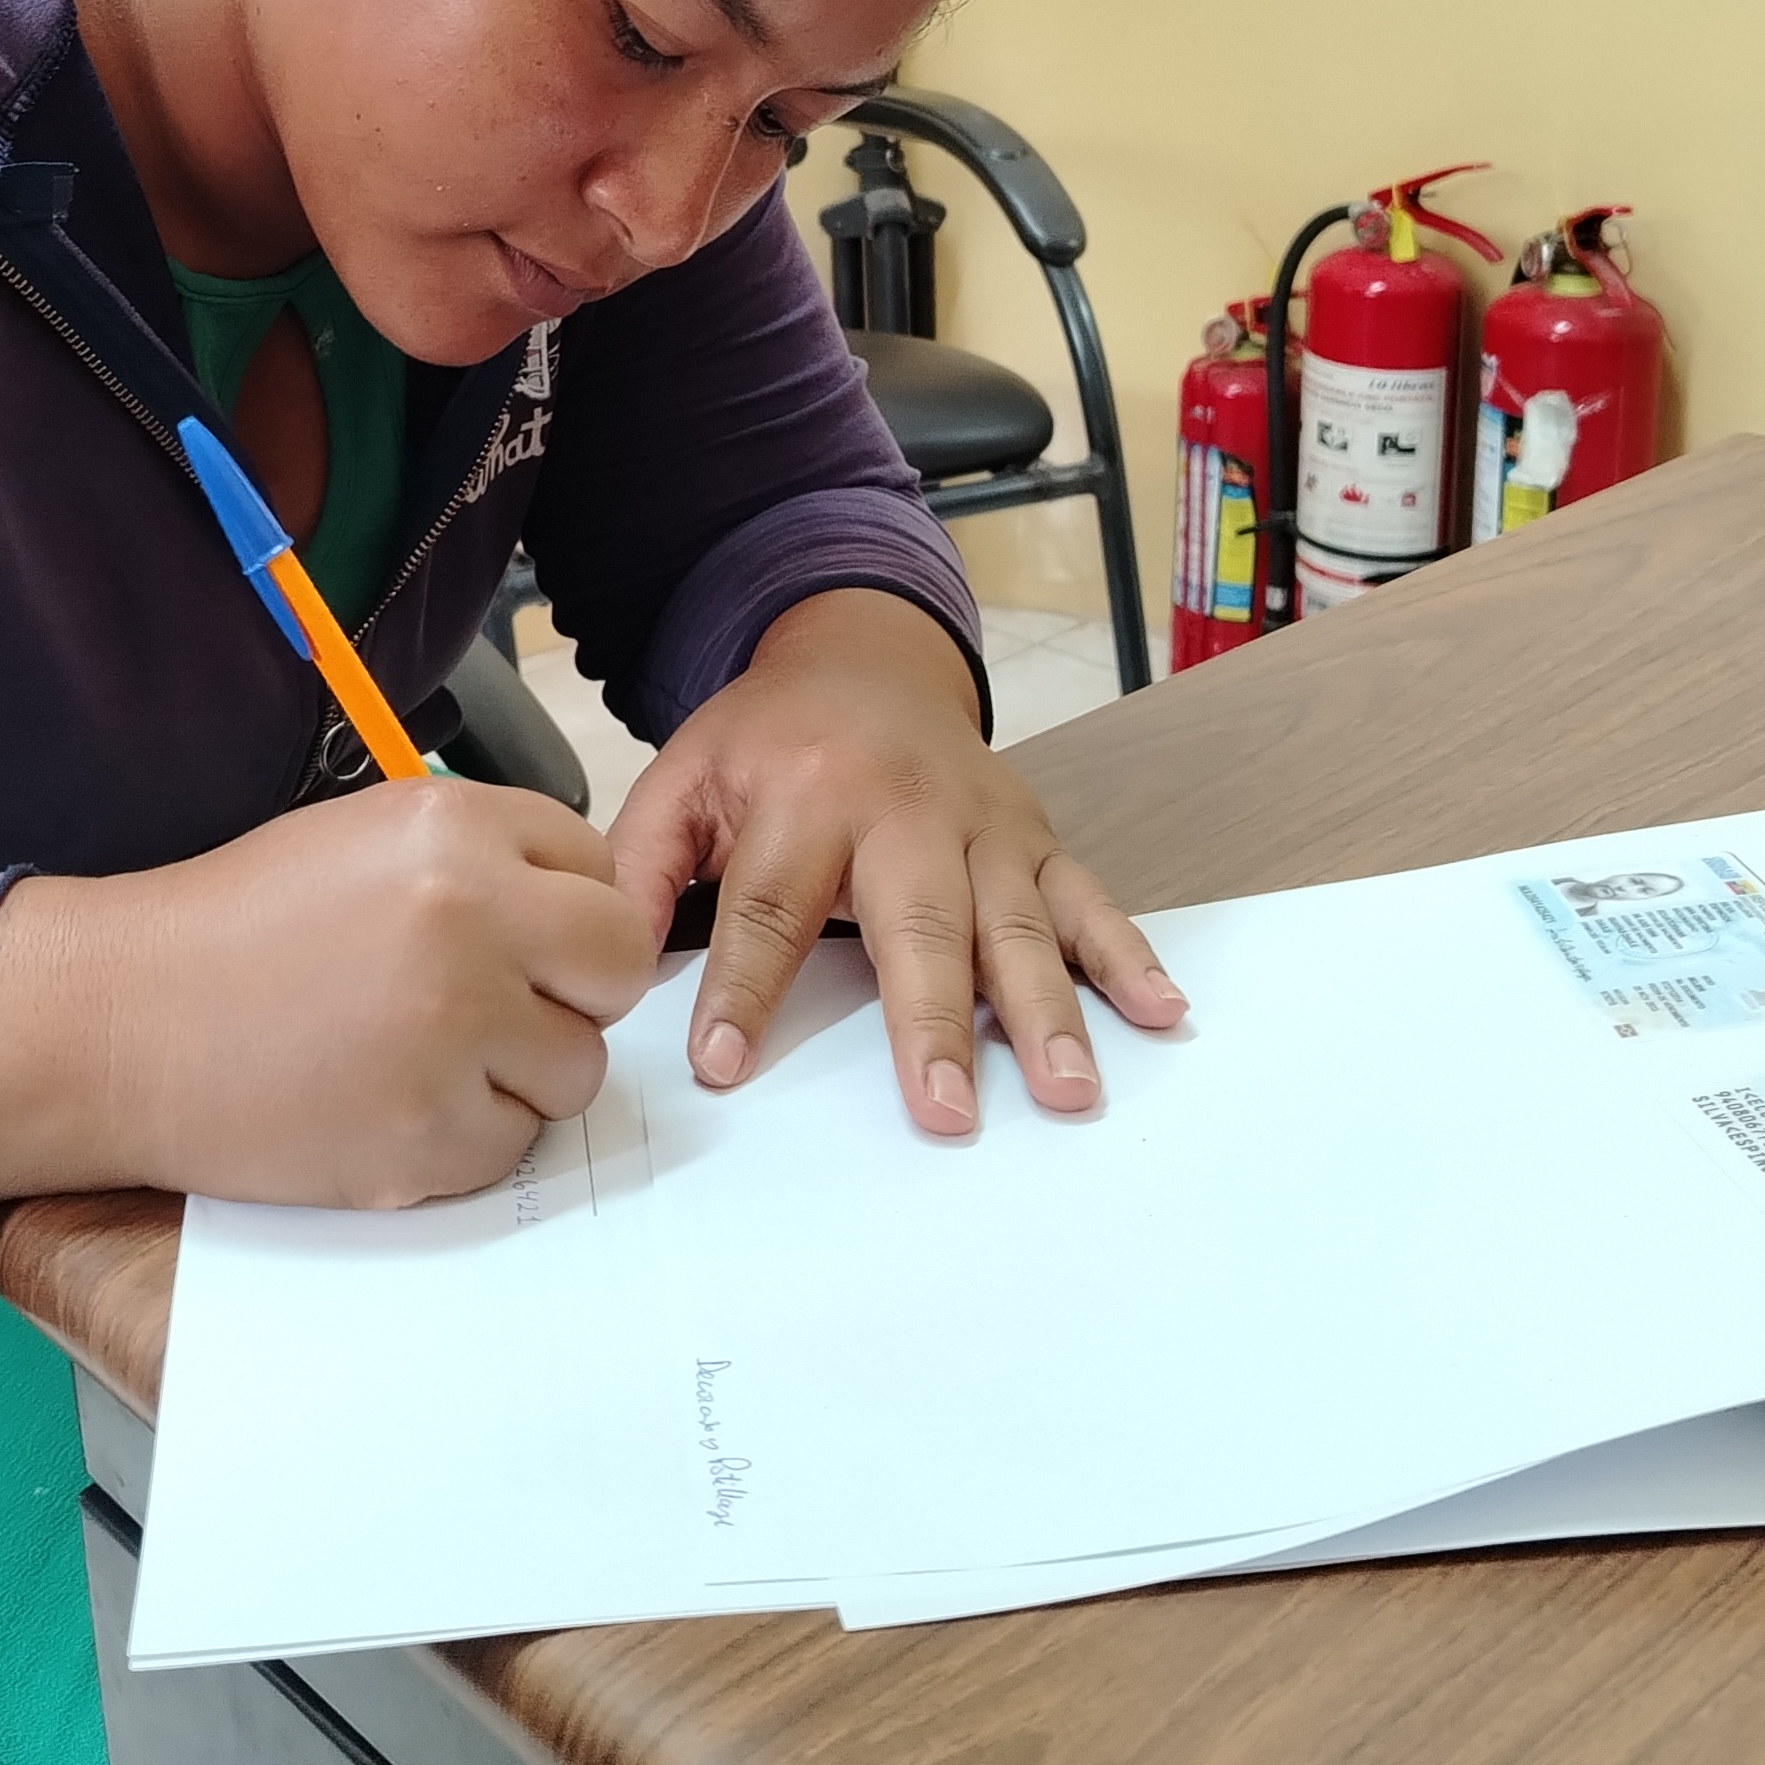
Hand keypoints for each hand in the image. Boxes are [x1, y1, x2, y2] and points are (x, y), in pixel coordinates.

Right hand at [0, 776, 653, 1223]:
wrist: (121, 1022)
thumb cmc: (236, 929)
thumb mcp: (363, 838)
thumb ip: (483, 860)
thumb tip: (584, 912)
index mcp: (455, 831)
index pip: (600, 871)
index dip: (566, 914)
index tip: (521, 941)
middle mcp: (469, 922)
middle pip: (618, 965)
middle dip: (575, 991)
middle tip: (503, 1008)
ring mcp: (452, 1035)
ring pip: (577, 1069)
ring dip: (519, 1073)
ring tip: (422, 1056)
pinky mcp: (426, 1138)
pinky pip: (511, 1146)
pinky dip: (464, 1137)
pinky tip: (387, 1103)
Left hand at [606, 590, 1184, 1133]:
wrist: (863, 654)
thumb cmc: (767, 737)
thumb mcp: (683, 775)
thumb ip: (639, 865)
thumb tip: (603, 963)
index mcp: (803, 792)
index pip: (769, 904)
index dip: (744, 987)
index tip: (725, 1066)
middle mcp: (902, 807)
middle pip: (918, 924)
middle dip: (932, 1021)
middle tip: (944, 1111)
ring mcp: (981, 824)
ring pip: (1015, 923)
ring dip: (1046, 1010)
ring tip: (1066, 1091)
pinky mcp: (1034, 837)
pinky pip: (1087, 899)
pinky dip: (1129, 955)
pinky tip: (1161, 1014)